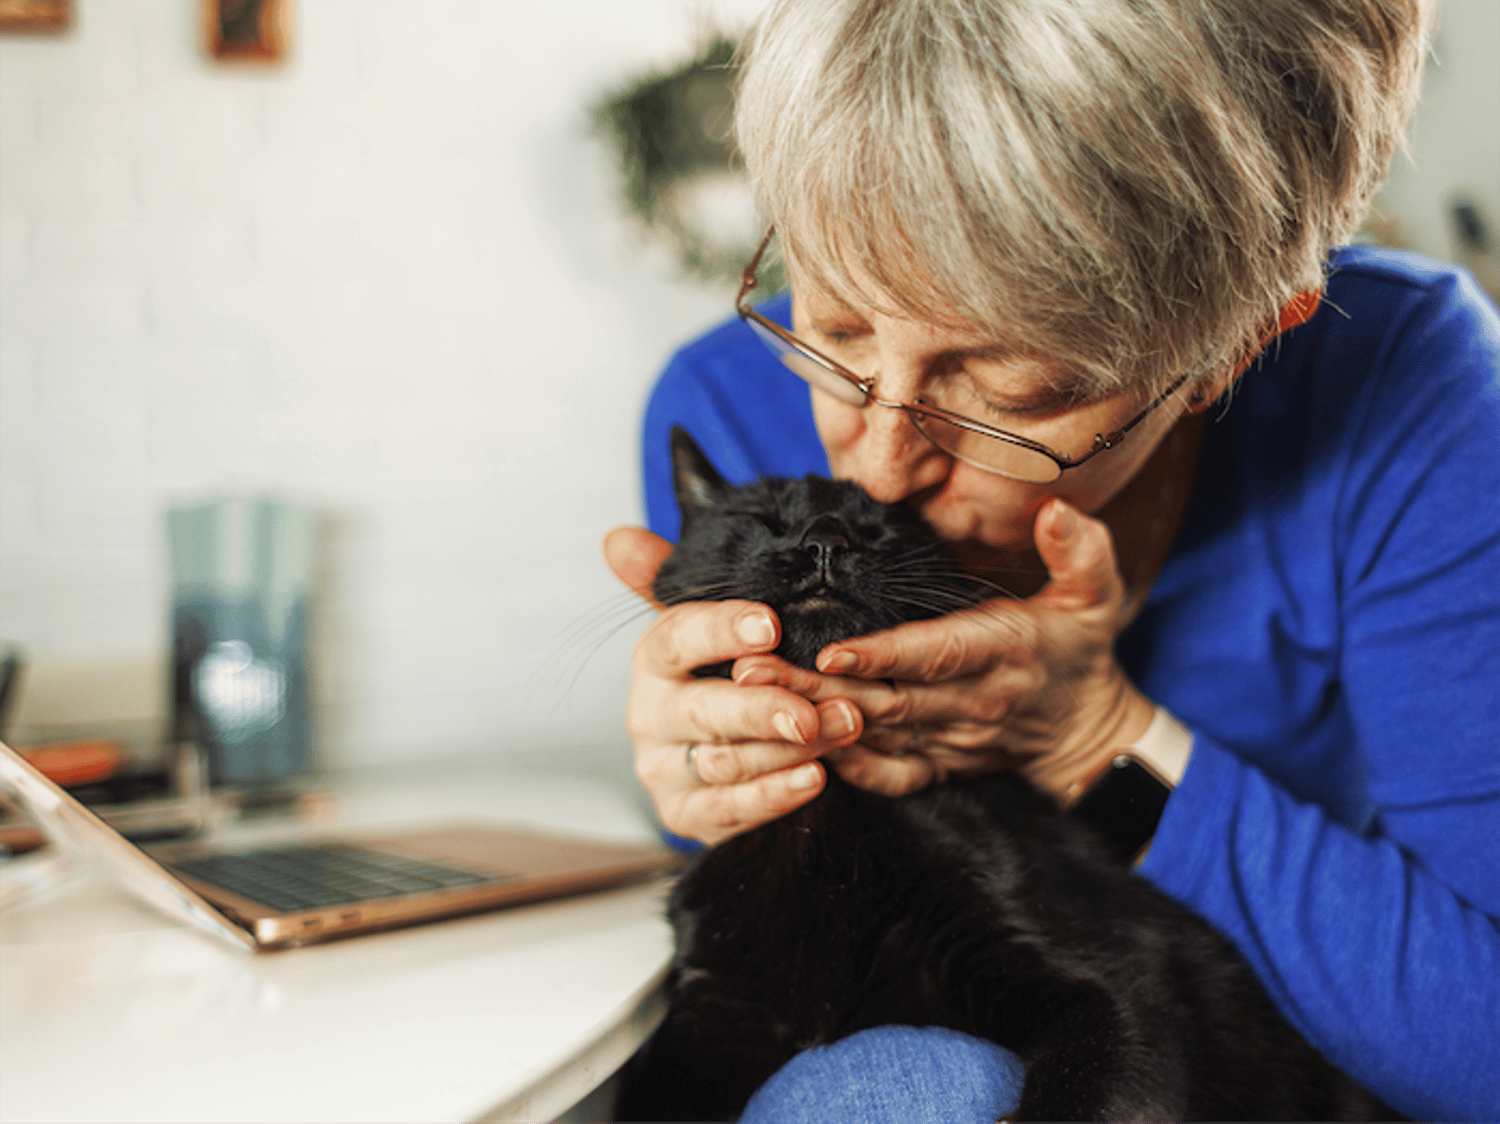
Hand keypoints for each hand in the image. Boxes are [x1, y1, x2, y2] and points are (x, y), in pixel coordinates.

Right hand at [604, 526, 863, 845]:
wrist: (714, 759)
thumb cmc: (719, 677)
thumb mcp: (705, 625)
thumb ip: (671, 580)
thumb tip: (619, 539)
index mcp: (654, 659)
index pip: (677, 637)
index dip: (722, 630)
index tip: (770, 624)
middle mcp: (650, 715)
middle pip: (702, 709)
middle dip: (763, 706)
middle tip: (816, 705)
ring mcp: (664, 770)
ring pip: (726, 760)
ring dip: (788, 749)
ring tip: (842, 728)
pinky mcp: (685, 817)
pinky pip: (729, 809)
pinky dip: (774, 796)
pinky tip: (816, 778)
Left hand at [730, 499, 1154, 802]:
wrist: (1087, 732)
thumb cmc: (1077, 650)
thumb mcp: (1095, 595)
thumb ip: (1079, 550)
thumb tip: (1056, 509)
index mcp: (1004, 651)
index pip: (938, 654)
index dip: (885, 656)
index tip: (832, 651)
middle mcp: (972, 702)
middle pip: (887, 701)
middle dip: (815, 689)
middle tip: (750, 671)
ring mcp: (950, 741)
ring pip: (873, 737)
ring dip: (810, 721)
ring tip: (748, 698)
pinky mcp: (937, 768)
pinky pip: (886, 776)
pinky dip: (842, 767)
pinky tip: (792, 748)